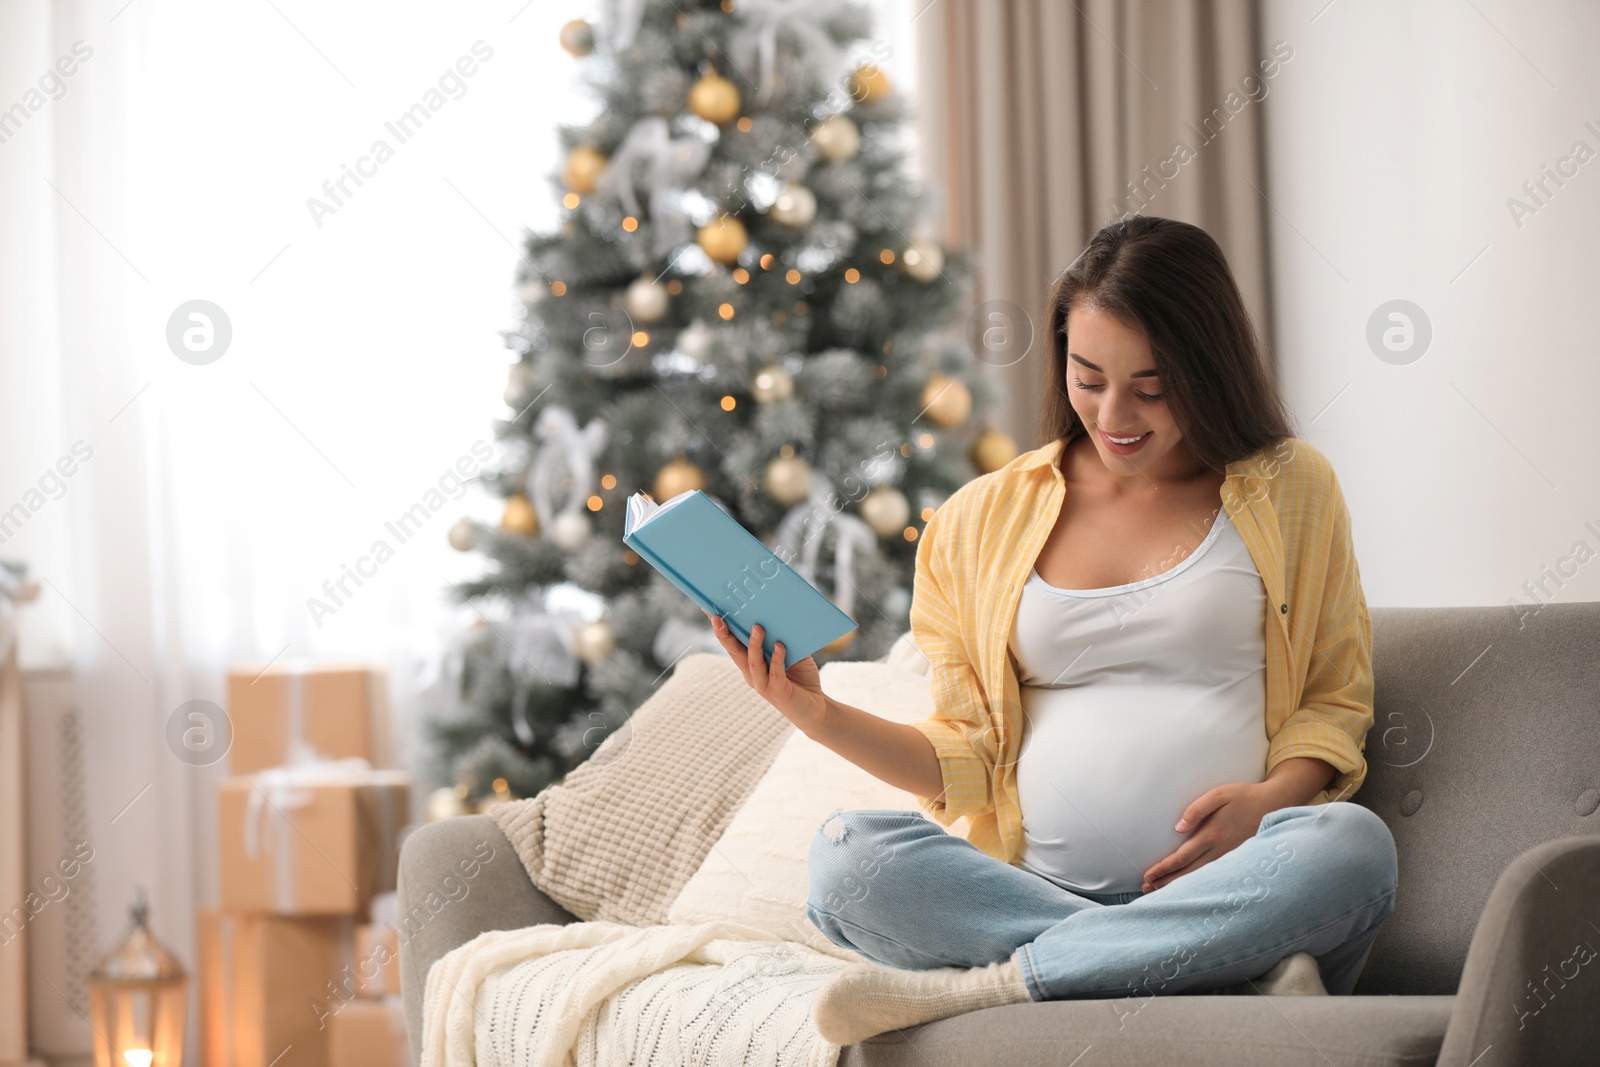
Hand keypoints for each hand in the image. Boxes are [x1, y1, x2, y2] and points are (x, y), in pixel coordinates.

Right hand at [703, 609, 827, 733]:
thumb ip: (780, 639)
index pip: (732, 644)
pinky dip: (777, 659)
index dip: (721, 629)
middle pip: (735, 653)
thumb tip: (778, 616)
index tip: (710, 611)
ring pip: (753, 663)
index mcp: (750, 664)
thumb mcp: (790, 653)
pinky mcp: (779, 692)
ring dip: (754, 644)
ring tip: (757, 627)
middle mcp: (752, 675)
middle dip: (725, 635)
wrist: (813, 707)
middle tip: (718, 617)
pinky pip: (775, 673)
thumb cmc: (799, 677)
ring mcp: (764, 685)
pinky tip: (780, 646)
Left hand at [1140, 781, 1282, 891]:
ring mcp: (1230, 858)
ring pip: (1201, 877)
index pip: (1182, 858)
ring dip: (1180, 885)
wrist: (1277, 804)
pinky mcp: (1238, 859)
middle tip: (1146, 888)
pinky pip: (1214, 876)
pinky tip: (1189, 887)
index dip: (1163, 868)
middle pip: (1188, 873)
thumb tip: (1178, 827)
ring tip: (1160, 891)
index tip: (1147, 875)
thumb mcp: (1219, 794)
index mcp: (1212, 835)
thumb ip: (1196, 809)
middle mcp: (1221, 851)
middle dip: (1166, 882)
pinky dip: (1198, 883)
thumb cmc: (1245, 796)